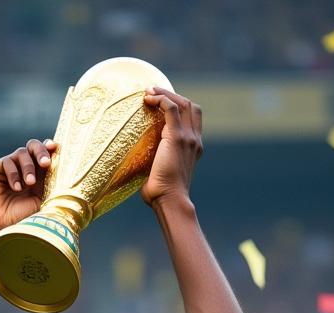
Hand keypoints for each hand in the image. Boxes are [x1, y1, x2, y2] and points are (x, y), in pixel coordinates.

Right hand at [0, 139, 57, 234]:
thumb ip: (50, 184)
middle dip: (41, 151)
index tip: (56, 148)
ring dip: (28, 167)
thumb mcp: (42, 201)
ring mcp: (7, 169)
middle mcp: (22, 169)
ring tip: (30, 183)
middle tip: (46, 163)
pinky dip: (14, 174)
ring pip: (21, 152)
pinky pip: (7, 162)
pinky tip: (16, 188)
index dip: (50, 148)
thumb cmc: (21, 220)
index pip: (44, 154)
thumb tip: (63, 167)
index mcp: (37, 176)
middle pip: (33, 146)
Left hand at [141, 88, 202, 207]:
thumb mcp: (161, 173)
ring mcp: (188, 137)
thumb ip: (156, 163)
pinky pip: (170, 108)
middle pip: (190, 106)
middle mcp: (194, 140)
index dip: (180, 106)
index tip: (161, 103)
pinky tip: (147, 98)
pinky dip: (160, 98)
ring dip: (165, 93)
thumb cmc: (162, 194)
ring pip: (182, 102)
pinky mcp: (177, 136)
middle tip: (153, 93)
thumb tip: (138, 165)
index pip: (193, 118)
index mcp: (194, 148)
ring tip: (149, 92)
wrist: (170, 200)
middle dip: (172, 95)